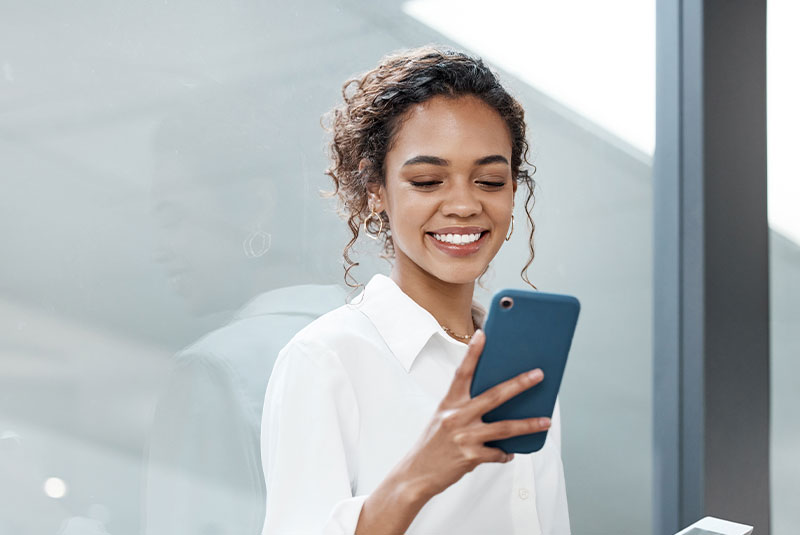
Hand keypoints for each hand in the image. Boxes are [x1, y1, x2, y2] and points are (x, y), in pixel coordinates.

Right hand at [399, 329, 549, 498]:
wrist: (415, 474)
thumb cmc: (431, 445)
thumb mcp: (443, 419)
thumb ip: (465, 408)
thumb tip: (496, 403)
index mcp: (449, 403)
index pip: (463, 372)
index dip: (473, 353)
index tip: (484, 334)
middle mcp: (456, 416)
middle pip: (495, 396)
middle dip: (520, 384)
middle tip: (538, 375)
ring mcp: (464, 436)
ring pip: (505, 427)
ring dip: (529, 424)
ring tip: (546, 421)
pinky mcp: (470, 457)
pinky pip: (497, 453)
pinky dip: (505, 453)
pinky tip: (509, 453)